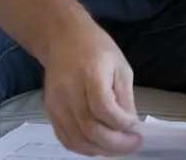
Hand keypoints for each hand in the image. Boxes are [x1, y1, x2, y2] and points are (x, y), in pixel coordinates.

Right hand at [40, 21, 141, 155]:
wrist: (62, 38)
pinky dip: (83, 148)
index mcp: (90, 75)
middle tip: (133, 145)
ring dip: (100, 150)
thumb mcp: (120, 67)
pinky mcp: (50, 111)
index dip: (122, 123)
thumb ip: (125, 98)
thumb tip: (131, 127)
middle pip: (90, 129)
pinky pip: (65, 138)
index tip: (135, 126)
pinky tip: (99, 146)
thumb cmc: (97, 48)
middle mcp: (69, 92)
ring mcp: (56, 103)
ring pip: (77, 139)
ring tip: (118, 148)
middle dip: (115, 144)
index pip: (104, 109)